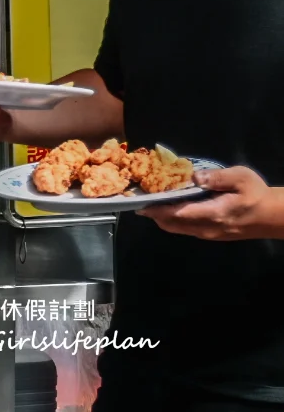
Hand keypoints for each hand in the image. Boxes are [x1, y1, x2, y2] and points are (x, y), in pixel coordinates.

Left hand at [141, 167, 283, 239]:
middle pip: (171, 224)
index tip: (141, 202)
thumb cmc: (257, 194)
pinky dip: (173, 219)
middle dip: (154, 213)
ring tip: (152, 201)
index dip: (157, 208)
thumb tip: (194, 177)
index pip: (178, 213)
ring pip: (177, 228)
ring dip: (162, 217)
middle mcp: (207, 228)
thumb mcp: (241, 178)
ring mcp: (208, 234)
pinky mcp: (210, 234)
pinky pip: (185, 229)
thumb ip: (217, 177)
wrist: (273, 216)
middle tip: (141, 199)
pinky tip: (170, 206)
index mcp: (214, 213)